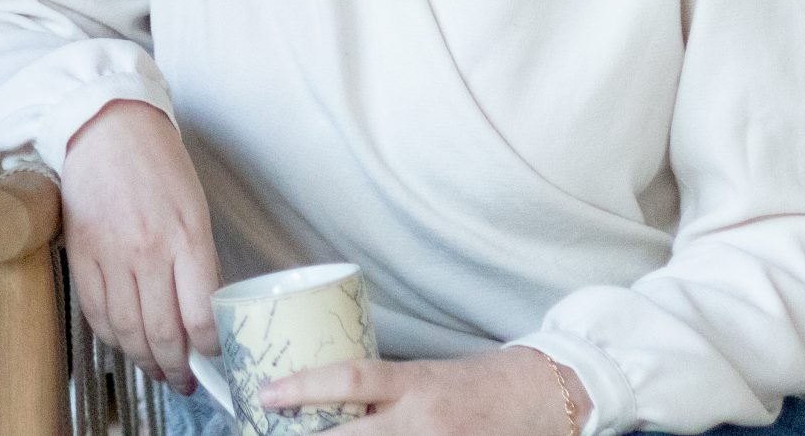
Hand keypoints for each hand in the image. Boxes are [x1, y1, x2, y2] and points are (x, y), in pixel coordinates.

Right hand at [58, 99, 220, 385]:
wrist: (107, 128)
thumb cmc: (158, 163)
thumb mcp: (195, 208)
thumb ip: (199, 261)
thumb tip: (203, 312)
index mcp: (186, 237)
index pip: (201, 316)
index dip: (210, 349)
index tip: (214, 356)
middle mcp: (149, 252)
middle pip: (163, 333)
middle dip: (177, 368)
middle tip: (184, 380)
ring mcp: (111, 255)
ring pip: (127, 331)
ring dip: (144, 360)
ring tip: (156, 369)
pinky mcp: (82, 254)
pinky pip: (96, 312)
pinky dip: (112, 337)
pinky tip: (124, 342)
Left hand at [261, 347, 589, 435]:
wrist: (538, 397)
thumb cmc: (473, 383)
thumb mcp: (423, 375)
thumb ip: (380, 391)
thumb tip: (321, 401)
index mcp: (414, 383)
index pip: (351, 379)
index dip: (303, 386)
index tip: (266, 394)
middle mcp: (424, 419)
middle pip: (354, 435)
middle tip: (270, 435)